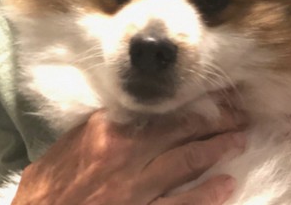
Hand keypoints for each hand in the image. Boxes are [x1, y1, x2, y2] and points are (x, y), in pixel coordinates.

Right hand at [12, 102, 247, 204]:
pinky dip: (207, 195)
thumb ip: (106, 127)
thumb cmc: (50, 185)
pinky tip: (226, 185)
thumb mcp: (73, 143)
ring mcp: (135, 189)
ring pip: (187, 164)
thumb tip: (134, 114)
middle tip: (241, 114)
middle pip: (182, 131)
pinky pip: (181, 204)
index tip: (216, 96)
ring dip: (218, 150)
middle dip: (216, 122)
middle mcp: (127, 155)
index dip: (194, 103)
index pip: (162, 111)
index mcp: (109, 130)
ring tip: (240, 140)